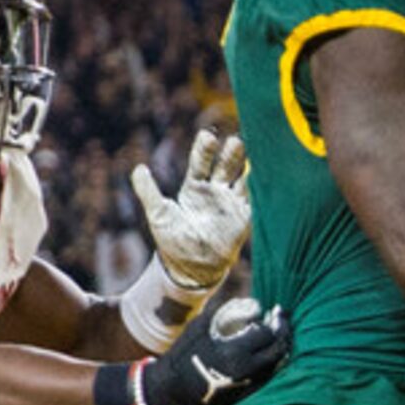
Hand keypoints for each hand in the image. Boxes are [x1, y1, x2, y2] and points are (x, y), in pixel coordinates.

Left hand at [131, 128, 253, 295]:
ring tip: (256, 152)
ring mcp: (231, 205)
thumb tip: (138, 168)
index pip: (201, 163)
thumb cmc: (172, 241)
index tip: (208, 135)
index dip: (204, 150)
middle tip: (235, 140)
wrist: (191, 269)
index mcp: (194, 188)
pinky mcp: (243, 219)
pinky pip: (255, 201)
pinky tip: (266, 177)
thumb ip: (148, 191)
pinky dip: (261, 190)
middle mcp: (215, 192)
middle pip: (226, 166)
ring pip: (243, 180)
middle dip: (231, 153)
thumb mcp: (158, 215)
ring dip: (249, 167)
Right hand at [138, 297, 291, 404]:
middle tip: (281, 319)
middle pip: (278, 349)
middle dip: (283, 332)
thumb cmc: (183, 354)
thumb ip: (224, 313)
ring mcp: (247, 385)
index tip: (272, 310)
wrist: (172, 390)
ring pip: (277, 364)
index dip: (273, 321)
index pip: (267, 334)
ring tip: (279, 333)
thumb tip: (249, 303)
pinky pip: (268, 376)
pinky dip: (274, 362)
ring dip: (281, 347)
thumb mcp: (200, 327)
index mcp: (234, 351)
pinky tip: (271, 351)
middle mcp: (245, 370)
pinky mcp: (245, 394)